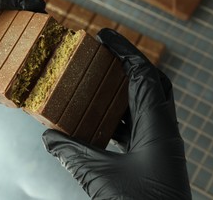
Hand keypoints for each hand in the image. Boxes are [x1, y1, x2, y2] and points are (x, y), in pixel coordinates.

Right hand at [42, 29, 190, 198]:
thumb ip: (71, 153)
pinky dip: (117, 117)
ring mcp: (160, 143)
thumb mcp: (99, 176)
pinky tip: (99, 121)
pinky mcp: (153, 156)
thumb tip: (49, 137)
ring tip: (96, 85)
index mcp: (158, 127)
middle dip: (127, 65)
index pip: (143, 75)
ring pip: (143, 105)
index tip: (105, 36)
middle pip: (150, 83)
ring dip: (120, 92)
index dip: (124, 51)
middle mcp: (163, 130)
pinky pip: (136, 126)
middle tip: (103, 57)